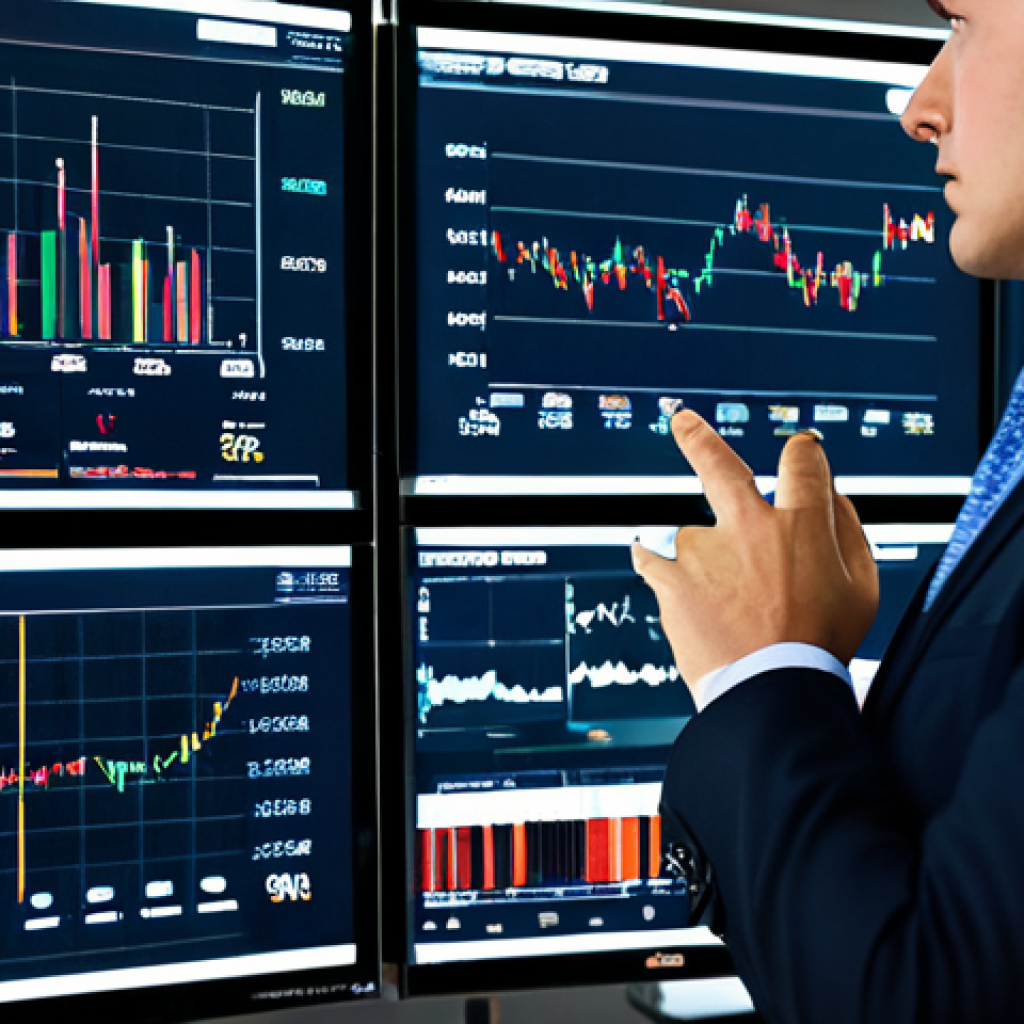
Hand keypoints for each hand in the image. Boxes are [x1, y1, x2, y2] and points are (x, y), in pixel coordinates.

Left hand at [633, 411, 878, 691]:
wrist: (770, 693)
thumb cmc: (820, 646)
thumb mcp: (863, 589)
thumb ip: (849, 531)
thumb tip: (832, 495)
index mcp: (800, 523)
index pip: (802, 461)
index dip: (804, 453)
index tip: (800, 451)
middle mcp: (746, 526)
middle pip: (717, 463)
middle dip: (697, 437)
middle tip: (681, 420)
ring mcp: (703, 550)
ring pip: (693, 535)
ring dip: (704, 559)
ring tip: (723, 606)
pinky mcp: (670, 579)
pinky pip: (649, 558)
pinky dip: (651, 561)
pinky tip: (653, 568)